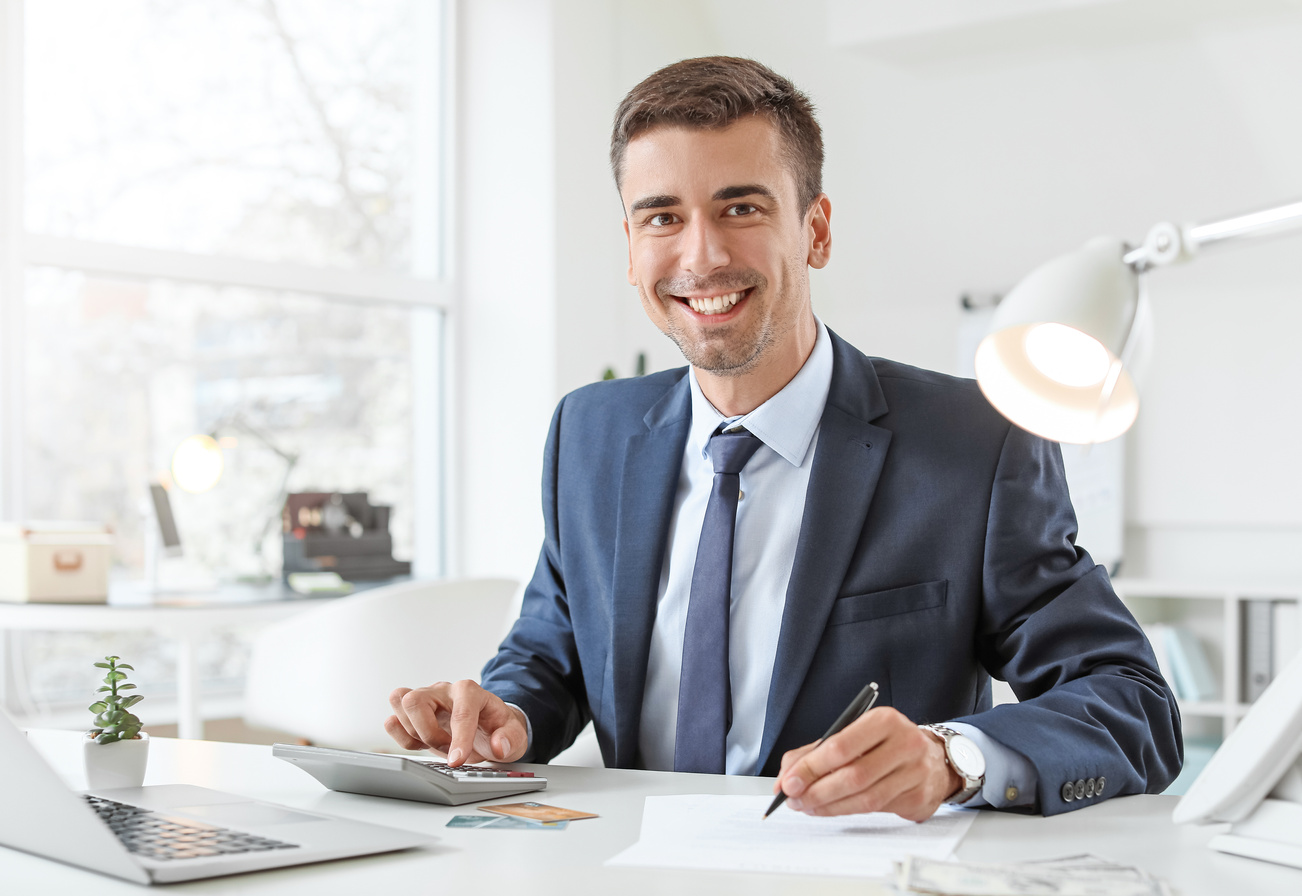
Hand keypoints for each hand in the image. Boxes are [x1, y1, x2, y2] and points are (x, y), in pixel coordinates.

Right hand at [385, 680, 527, 765]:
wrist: (488, 727)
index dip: (459, 738)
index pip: (460, 711)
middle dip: (427, 732)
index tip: (457, 760)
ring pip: (400, 702)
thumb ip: (511, 739)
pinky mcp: (413, 712)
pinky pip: (393, 720)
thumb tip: (499, 746)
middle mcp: (444, 690)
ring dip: (414, 732)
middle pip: (415, 699)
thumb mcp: (515, 735)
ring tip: (435, 744)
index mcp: (470, 691)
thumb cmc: (497, 727)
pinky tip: (423, 744)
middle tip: (445, 748)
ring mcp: (426, 698)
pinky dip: (403, 737)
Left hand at [772, 707, 962, 821]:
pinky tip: (830, 809)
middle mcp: (904, 743)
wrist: (933, 758)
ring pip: (864, 799)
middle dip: (816, 791)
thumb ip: (817, 751)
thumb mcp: (854, 734)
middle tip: (794, 799)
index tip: (788, 782)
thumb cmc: (886, 744)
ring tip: (807, 806)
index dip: (810, 767)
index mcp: (884, 720)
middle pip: (852, 776)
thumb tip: (786, 776)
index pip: (840, 746)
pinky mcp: (918, 798)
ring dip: (828, 806)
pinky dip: (846, 811)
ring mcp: (915, 773)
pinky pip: (875, 810)